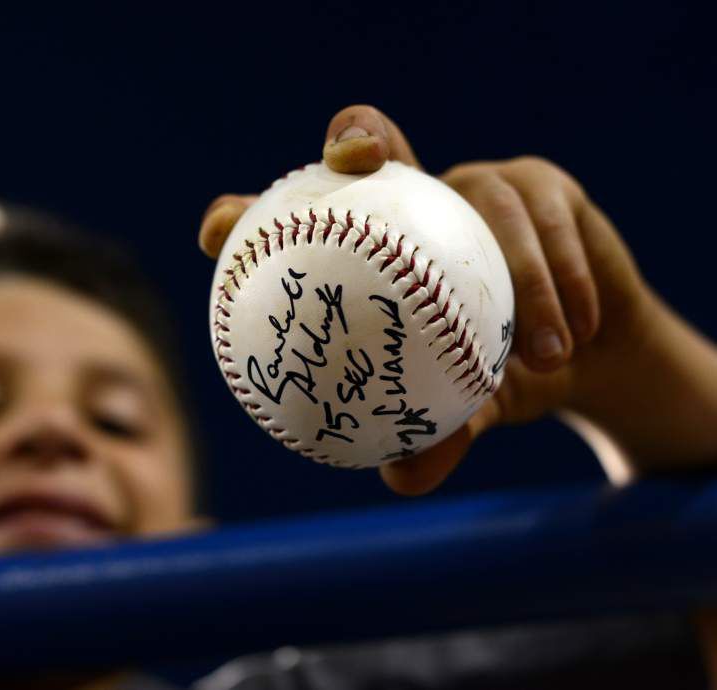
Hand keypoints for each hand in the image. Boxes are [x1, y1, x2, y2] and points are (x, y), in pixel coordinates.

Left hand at [200, 105, 716, 493]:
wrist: (592, 352)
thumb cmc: (503, 373)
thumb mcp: (469, 402)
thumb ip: (439, 431)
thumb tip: (404, 479)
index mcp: (376, 249)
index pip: (298, 219)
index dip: (248, 213)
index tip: (215, 233)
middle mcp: (418, 201)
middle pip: (375, 138)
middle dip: (358, 134)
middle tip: (353, 160)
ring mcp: (481, 184)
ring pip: (485, 195)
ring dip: (518, 272)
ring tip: (540, 355)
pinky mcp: (546, 187)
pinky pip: (551, 222)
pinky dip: (562, 280)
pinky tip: (576, 334)